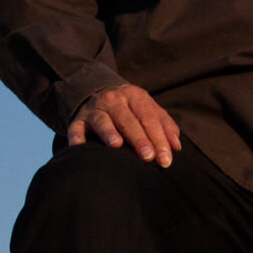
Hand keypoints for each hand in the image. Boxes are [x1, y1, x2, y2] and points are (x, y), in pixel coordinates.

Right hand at [66, 83, 180, 166]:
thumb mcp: (150, 111)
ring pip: (102, 120)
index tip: (166, 158)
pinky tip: (78, 145)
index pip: (149, 118)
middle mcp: (114, 100)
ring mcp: (95, 108)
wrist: (100, 93)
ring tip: (116, 145)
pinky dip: (76, 135)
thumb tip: (176, 147)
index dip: (159, 138)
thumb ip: (165, 127)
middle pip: (128, 120)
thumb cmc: (132, 110)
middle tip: (148, 157)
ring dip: (109, 132)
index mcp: (135, 96)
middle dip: (139, 139)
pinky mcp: (78, 119)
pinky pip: (75, 127)